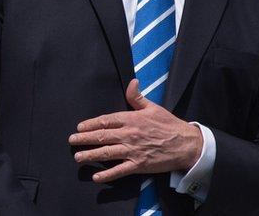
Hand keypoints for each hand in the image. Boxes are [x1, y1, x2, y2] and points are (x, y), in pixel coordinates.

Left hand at [68, 79, 202, 182]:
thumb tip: (132, 82)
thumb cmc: (169, 125)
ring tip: (78, 157)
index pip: (106, 121)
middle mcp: (129, 134)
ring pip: (107, 152)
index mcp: (131, 119)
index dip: (91, 124)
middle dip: (85, 139)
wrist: (187, 144)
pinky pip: (120, 170)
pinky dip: (107, 174)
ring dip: (91, 155)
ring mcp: (133, 150)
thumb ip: (137, 97)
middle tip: (72, 141)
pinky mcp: (139, 164)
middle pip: (102, 136)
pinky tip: (96, 176)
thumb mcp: (153, 107)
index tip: (79, 127)